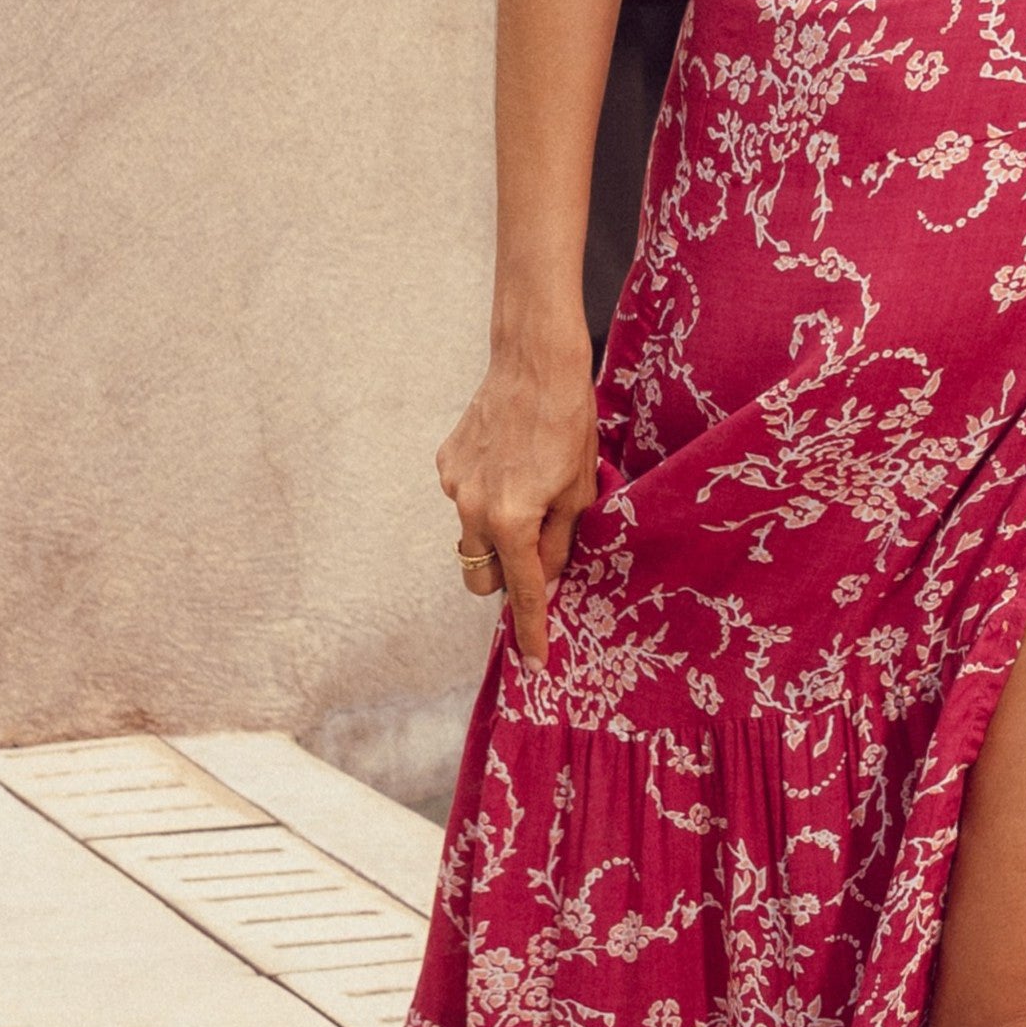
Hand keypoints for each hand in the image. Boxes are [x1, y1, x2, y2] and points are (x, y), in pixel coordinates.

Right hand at [436, 343, 598, 670]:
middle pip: (481, 578)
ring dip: (499, 534)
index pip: (523, 593)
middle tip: (539, 555)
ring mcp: (454, 486)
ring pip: (472, 538)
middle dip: (507, 580)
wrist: (533, 362)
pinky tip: (511, 465)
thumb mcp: (580, 492)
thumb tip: (548, 584)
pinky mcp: (446, 463)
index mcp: (512, 521)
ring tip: (530, 490)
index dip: (530, 632)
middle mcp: (473, 509)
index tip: (534, 664)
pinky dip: (487, 499)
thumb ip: (560, 544)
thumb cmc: (568, 424)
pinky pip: (465, 501)